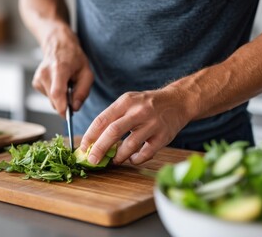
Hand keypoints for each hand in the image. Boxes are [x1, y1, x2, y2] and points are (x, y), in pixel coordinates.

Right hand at [33, 25, 92, 115]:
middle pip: (55, 100)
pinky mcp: (35, 83)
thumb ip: (83, 91)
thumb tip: (75, 108)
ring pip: (52, 101)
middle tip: (74, 93)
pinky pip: (48, 97)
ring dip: (62, 98)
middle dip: (66, 104)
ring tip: (66, 84)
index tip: (68, 116)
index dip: (62, 107)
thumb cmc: (74, 58)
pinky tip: (58, 83)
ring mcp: (38, 78)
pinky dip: (55, 95)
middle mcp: (45, 73)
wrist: (58, 45)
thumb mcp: (87, 73)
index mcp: (59, 68)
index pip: (57, 93)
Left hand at [80, 88, 194, 164]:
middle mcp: (138, 111)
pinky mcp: (163, 136)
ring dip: (118, 156)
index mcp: (125, 102)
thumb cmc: (147, 104)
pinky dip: (136, 159)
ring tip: (113, 160)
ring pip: (130, 144)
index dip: (90, 135)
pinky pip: (146, 153)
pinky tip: (132, 159)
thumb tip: (93, 140)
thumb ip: (113, 117)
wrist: (178, 101)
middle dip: (99, 148)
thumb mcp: (128, 102)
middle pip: (113, 131)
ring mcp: (152, 124)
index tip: (83, 148)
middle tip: (92, 160)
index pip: (102, 119)